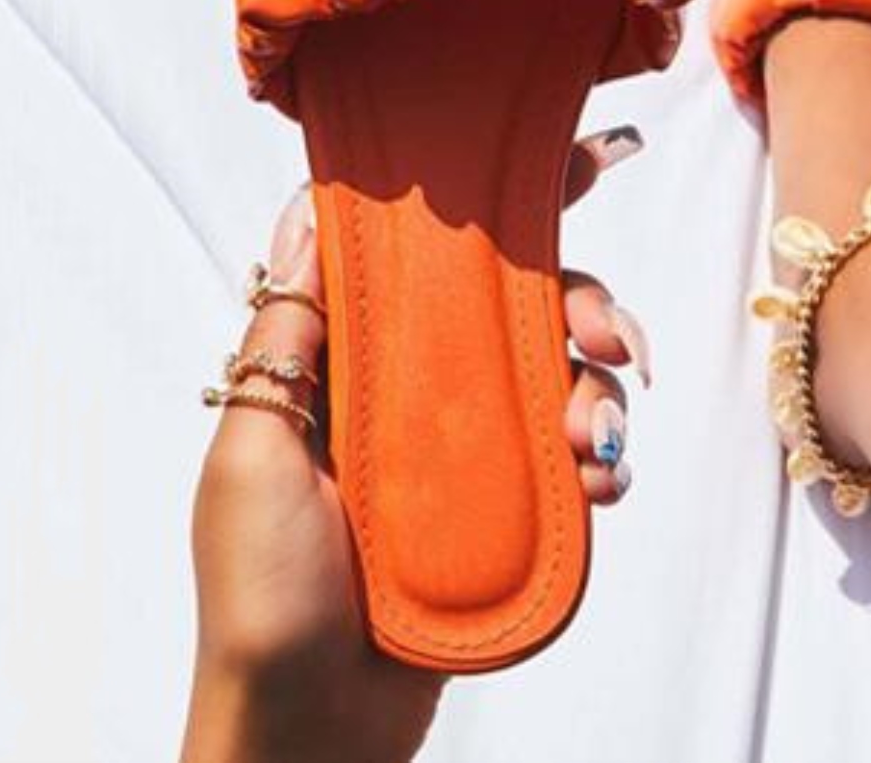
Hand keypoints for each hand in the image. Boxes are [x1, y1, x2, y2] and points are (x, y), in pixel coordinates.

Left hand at [181, 128, 649, 762]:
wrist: (314, 730)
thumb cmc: (264, 594)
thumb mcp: (253, 452)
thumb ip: (286, 336)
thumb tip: (303, 211)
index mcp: (356, 360)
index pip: (426, 260)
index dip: (495, 205)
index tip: (572, 164)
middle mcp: (421, 390)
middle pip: (521, 307)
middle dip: (585, 301)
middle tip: (616, 339)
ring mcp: (471, 446)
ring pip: (561, 374)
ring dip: (600, 388)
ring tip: (597, 438)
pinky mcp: (509, 502)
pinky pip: (575, 457)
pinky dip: (601, 458)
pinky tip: (598, 483)